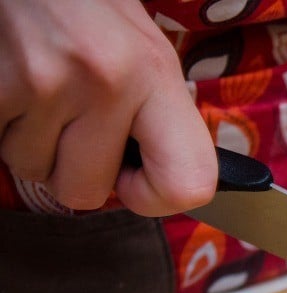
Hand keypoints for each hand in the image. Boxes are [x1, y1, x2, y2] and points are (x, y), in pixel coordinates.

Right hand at [0, 0, 216, 214]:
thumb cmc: (83, 3)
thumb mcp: (141, 45)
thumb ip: (157, 114)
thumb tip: (164, 178)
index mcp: (154, 73)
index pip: (186, 183)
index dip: (156, 198)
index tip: (134, 178)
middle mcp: (106, 79)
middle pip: (86, 193)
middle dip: (73, 170)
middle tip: (70, 124)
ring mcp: (43, 81)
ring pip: (32, 170)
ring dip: (30, 141)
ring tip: (37, 90)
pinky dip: (1, 122)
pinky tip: (12, 82)